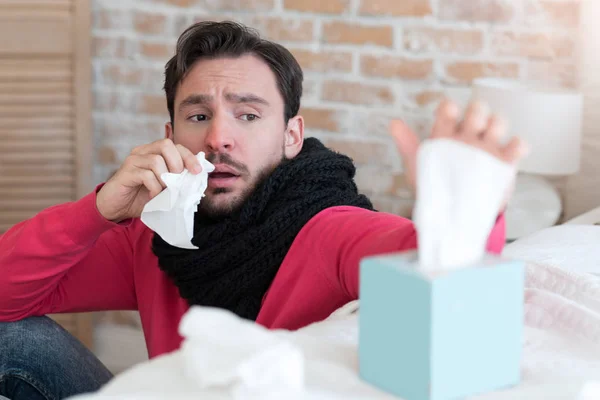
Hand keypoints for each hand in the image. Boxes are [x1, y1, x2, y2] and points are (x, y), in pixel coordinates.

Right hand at [96, 138, 201, 222]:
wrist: (116, 209)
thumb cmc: (141, 197)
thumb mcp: (164, 188)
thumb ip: (178, 180)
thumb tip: (198, 178)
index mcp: (153, 152)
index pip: (175, 146)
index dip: (188, 157)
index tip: (197, 171)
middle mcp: (143, 152)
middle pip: (166, 144)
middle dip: (177, 164)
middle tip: (176, 182)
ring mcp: (133, 160)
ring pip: (156, 161)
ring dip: (165, 179)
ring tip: (164, 192)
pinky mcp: (125, 172)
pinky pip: (146, 175)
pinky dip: (154, 187)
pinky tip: (154, 196)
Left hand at [390, 99, 527, 208]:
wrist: (452, 215)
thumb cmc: (434, 185)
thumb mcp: (418, 166)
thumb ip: (407, 144)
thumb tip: (393, 122)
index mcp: (446, 132)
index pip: (449, 110)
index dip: (450, 108)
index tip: (448, 112)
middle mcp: (468, 135)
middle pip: (478, 111)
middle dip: (477, 112)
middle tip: (472, 126)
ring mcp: (487, 147)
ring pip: (498, 123)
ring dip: (497, 124)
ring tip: (489, 136)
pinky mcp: (503, 162)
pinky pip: (515, 148)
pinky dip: (518, 145)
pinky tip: (513, 150)